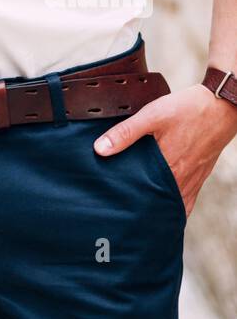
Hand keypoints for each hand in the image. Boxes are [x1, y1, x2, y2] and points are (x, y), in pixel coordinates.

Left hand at [93, 84, 236, 217]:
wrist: (220, 106)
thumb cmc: (187, 110)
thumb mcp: (152, 115)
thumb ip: (126, 133)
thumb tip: (100, 149)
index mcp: (168, 168)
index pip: (143, 195)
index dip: (127, 202)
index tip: (111, 206)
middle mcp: (181, 180)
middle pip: (157, 202)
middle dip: (140, 208)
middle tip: (121, 212)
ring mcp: (192, 180)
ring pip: (172, 203)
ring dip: (158, 207)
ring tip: (139, 211)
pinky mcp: (200, 175)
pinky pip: (186, 199)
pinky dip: (175, 205)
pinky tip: (164, 203)